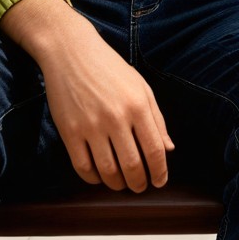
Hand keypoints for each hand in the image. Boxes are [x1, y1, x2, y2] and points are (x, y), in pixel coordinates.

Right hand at [1, 0, 173, 190]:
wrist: (71, 52)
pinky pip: (83, 167)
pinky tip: (100, 176)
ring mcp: (91, 126)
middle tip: (140, 187)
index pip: (154, 150)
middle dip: (139, 183)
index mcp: (138, 105)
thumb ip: (157, 119)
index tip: (159, 182)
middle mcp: (116, 117)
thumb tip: (169, 149)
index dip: (159, 172)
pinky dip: (93, 178)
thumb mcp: (141, 87)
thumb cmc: (110, 68)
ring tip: (122, 184)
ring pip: (108, 171)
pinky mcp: (69, 132)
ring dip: (117, 185)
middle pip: (132, 166)